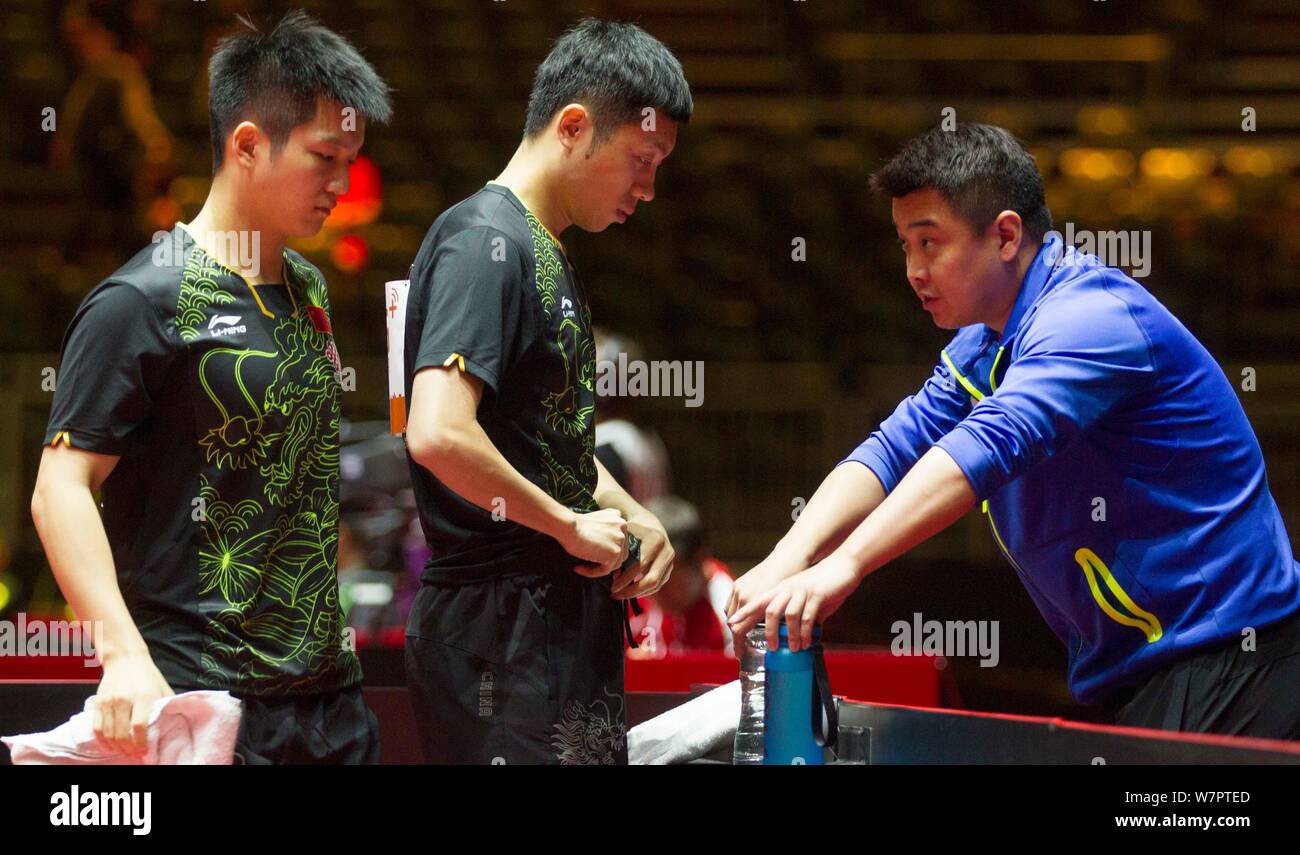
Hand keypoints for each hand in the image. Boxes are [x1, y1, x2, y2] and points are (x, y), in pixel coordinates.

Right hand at [93, 651, 173, 755]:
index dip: (141, 742)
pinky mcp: (98, 703)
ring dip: (116, 747)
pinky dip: (102, 740)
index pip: (139, 726)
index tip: (145, 751)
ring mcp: (109, 702)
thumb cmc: (148, 675)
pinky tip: (109, 746)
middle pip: (122, 733)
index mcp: (143, 697)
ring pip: (108, 734)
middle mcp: (124, 700)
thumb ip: (170, 704)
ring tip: (124, 752)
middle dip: (128, 749)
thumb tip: (184, 718)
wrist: (125, 658)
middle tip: (134, 755)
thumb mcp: (163, 687)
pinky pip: (96, 728)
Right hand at [563, 508, 628, 577]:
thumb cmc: (573, 525)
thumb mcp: (594, 522)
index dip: (606, 548)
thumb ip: (605, 531)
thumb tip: (605, 549)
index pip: (618, 539)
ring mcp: (620, 540)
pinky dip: (591, 572)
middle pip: (620, 551)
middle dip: (605, 559)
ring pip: (614, 563)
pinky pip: (605, 570)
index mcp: (618, 518)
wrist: (568, 527)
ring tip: (581, 566)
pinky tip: (579, 568)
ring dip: (598, 567)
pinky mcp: (615, 552)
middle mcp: (622, 526)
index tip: (592, 552)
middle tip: (588, 562)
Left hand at [612, 513, 674, 598]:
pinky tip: (630, 591)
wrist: (647, 521)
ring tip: (620, 595)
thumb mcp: (624, 533)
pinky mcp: (670, 567)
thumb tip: (615, 574)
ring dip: (637, 593)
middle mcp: (667, 550)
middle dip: (632, 590)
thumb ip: (620, 552)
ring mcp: (670, 560)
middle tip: (615, 594)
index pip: (640, 565)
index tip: (612, 587)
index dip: (626, 579)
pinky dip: (644, 591)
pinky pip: (658, 584)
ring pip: (656, 585)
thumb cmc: (630, 527)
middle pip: (651, 579)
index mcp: (655, 539)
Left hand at [729, 556, 861, 651]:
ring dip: (789, 634)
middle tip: (770, 648)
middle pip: (770, 610)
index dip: (744, 613)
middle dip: (767, 631)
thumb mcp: (807, 598)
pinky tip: (806, 642)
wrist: (844, 565)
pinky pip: (808, 617)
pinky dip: (805, 632)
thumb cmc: (825, 583)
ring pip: (788, 615)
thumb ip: (800, 614)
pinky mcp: (816, 594)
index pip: (758, 601)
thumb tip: (798, 635)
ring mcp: (802, 590)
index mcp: (782, 589)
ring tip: (792, 649)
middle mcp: (788, 588)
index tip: (732, 625)